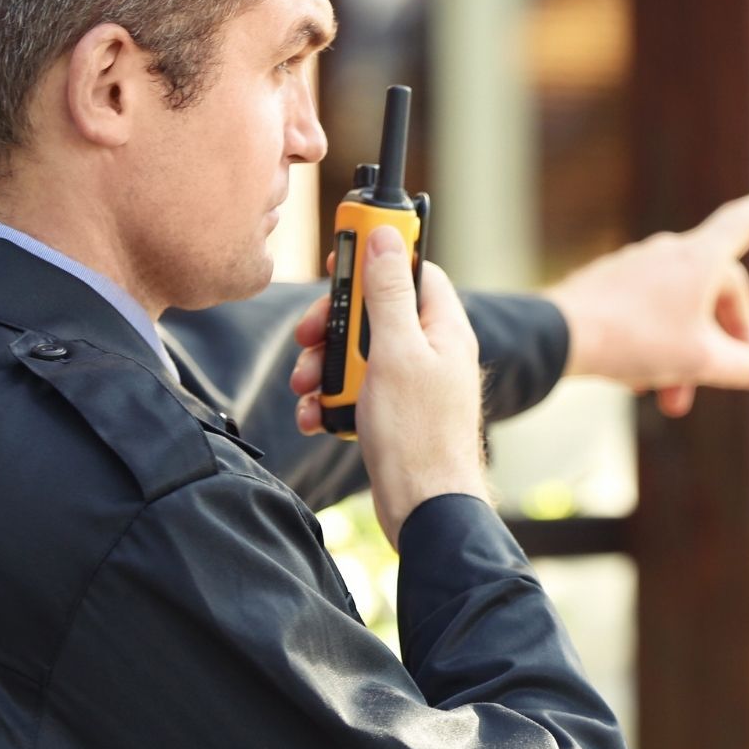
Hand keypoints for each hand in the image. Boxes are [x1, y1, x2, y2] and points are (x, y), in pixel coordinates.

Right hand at [292, 226, 488, 547]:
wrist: (424, 511)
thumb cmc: (418, 435)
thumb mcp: (394, 353)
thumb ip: (387, 293)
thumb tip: (385, 237)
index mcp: (442, 329)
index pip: (412, 272)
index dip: (375, 260)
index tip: (339, 258)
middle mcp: (428, 353)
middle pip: (371, 314)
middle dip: (332, 326)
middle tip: (307, 337)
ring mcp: (410, 385)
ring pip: (355, 356)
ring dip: (322, 369)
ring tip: (306, 389)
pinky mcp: (390, 415)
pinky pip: (352, 393)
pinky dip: (329, 401)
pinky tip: (316, 416)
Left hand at [544, 195, 748, 416]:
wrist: (559, 336)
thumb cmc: (635, 341)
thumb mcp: (700, 362)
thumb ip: (740, 366)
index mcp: (698, 258)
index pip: (740, 224)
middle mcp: (665, 252)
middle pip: (710, 294)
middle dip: (719, 344)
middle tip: (719, 382)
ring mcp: (631, 268)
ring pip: (673, 313)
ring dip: (680, 356)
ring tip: (669, 401)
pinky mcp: (602, 286)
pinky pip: (640, 316)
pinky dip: (649, 347)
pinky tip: (635, 384)